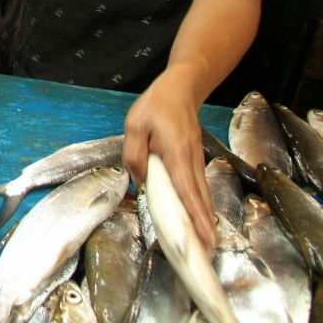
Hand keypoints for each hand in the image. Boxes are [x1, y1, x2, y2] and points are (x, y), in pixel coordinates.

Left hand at [124, 69, 215, 248]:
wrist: (181, 89)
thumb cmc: (157, 105)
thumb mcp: (135, 124)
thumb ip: (134, 153)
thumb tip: (140, 181)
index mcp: (176, 153)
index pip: (186, 189)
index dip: (194, 214)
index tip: (203, 235)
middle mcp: (191, 161)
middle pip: (199, 197)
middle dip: (203, 225)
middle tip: (206, 251)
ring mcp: (196, 161)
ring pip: (202, 193)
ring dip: (204, 218)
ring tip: (205, 243)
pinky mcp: (195, 160)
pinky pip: (199, 186)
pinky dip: (201, 204)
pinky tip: (199, 218)